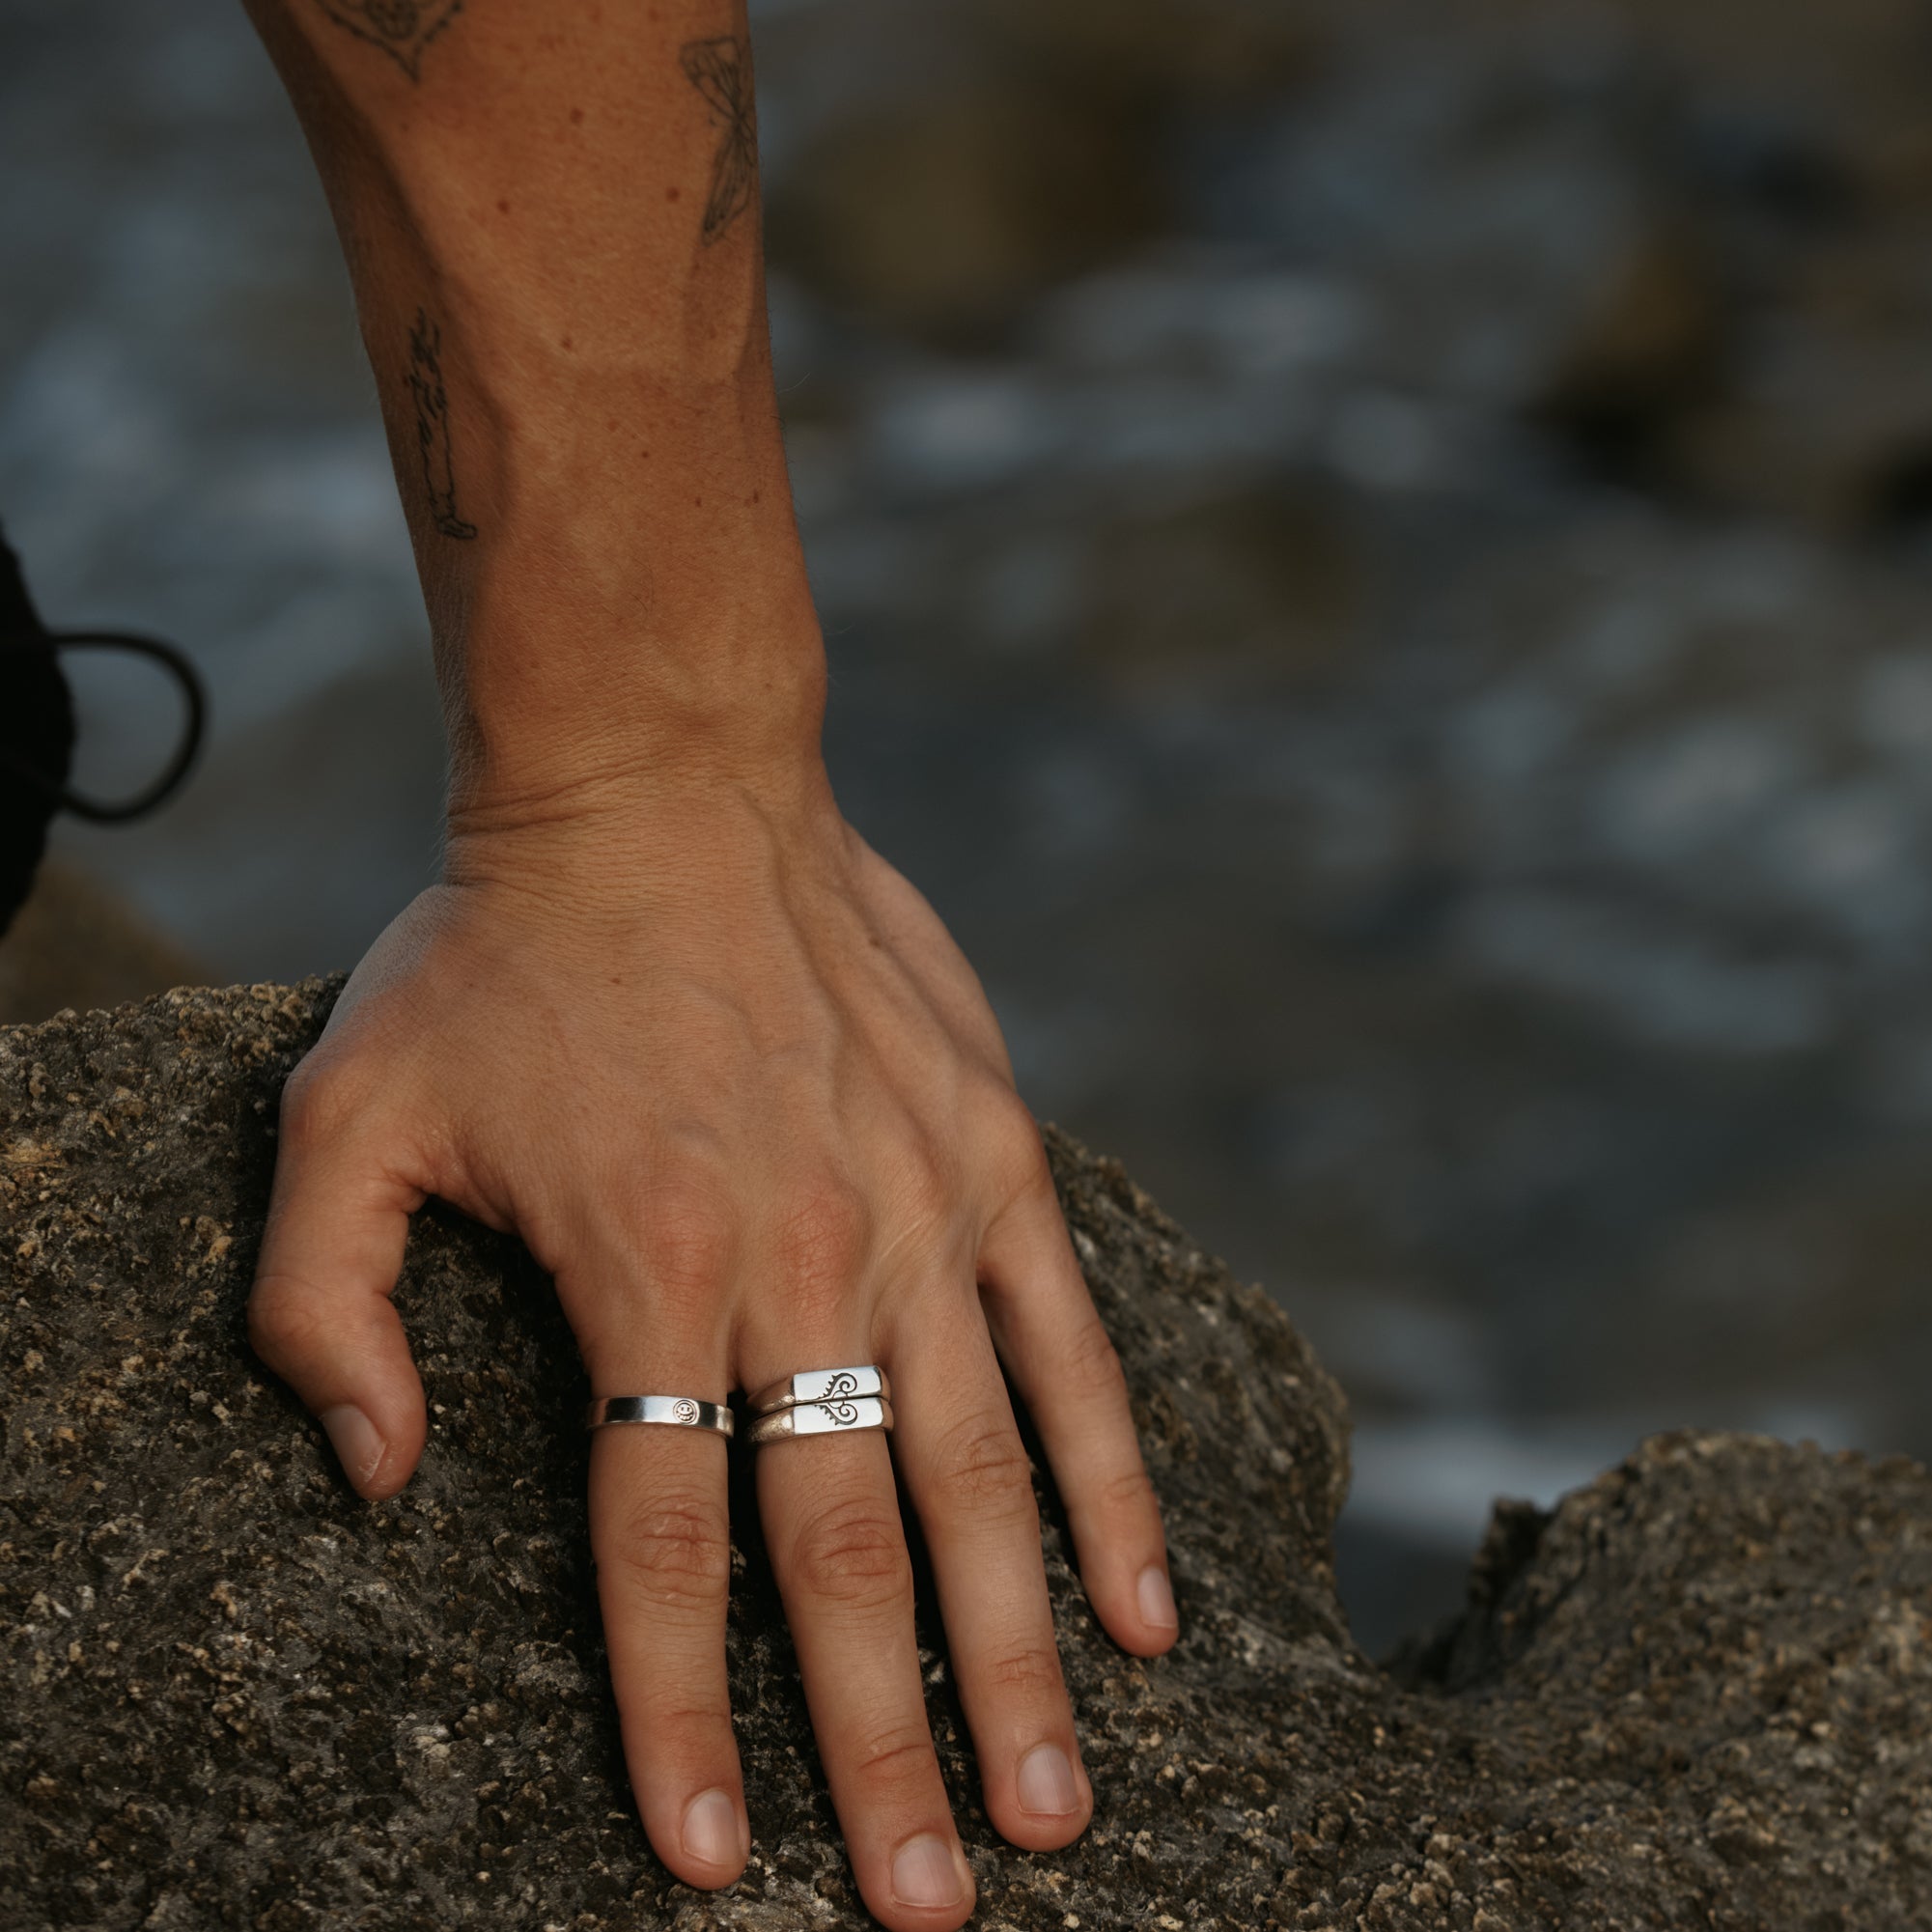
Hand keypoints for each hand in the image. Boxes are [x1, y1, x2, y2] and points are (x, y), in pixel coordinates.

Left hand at [245, 774, 1178, 1930]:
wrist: (663, 784)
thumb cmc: (498, 952)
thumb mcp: (343, 1112)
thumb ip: (323, 1312)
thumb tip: (376, 1486)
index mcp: (642, 1267)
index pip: (664, 1546)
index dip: (682, 1719)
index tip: (707, 1863)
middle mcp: (800, 1260)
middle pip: (846, 1548)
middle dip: (885, 1748)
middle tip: (930, 1901)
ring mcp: (918, 1211)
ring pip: (982, 1472)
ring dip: (1019, 1655)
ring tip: (1051, 1808)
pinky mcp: (992, 1158)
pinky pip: (1068, 1347)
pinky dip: (1110, 1484)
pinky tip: (1141, 1607)